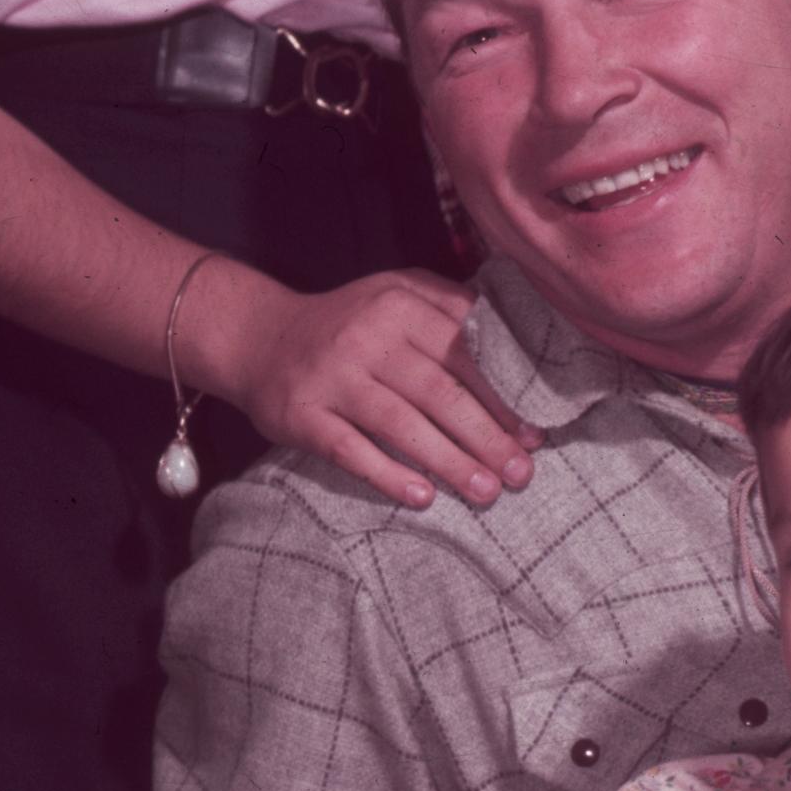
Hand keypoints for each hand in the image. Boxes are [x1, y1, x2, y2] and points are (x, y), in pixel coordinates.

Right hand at [192, 262, 535, 515]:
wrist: (258, 337)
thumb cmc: (348, 322)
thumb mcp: (397, 292)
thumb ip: (452, 306)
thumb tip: (520, 343)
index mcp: (399, 305)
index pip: (464, 355)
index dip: (502, 397)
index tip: (533, 435)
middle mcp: (366, 338)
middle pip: (439, 393)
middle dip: (486, 437)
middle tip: (520, 473)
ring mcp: (332, 378)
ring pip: (400, 424)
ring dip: (449, 462)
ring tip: (486, 492)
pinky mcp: (301, 415)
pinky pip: (350, 450)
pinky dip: (387, 475)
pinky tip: (423, 499)